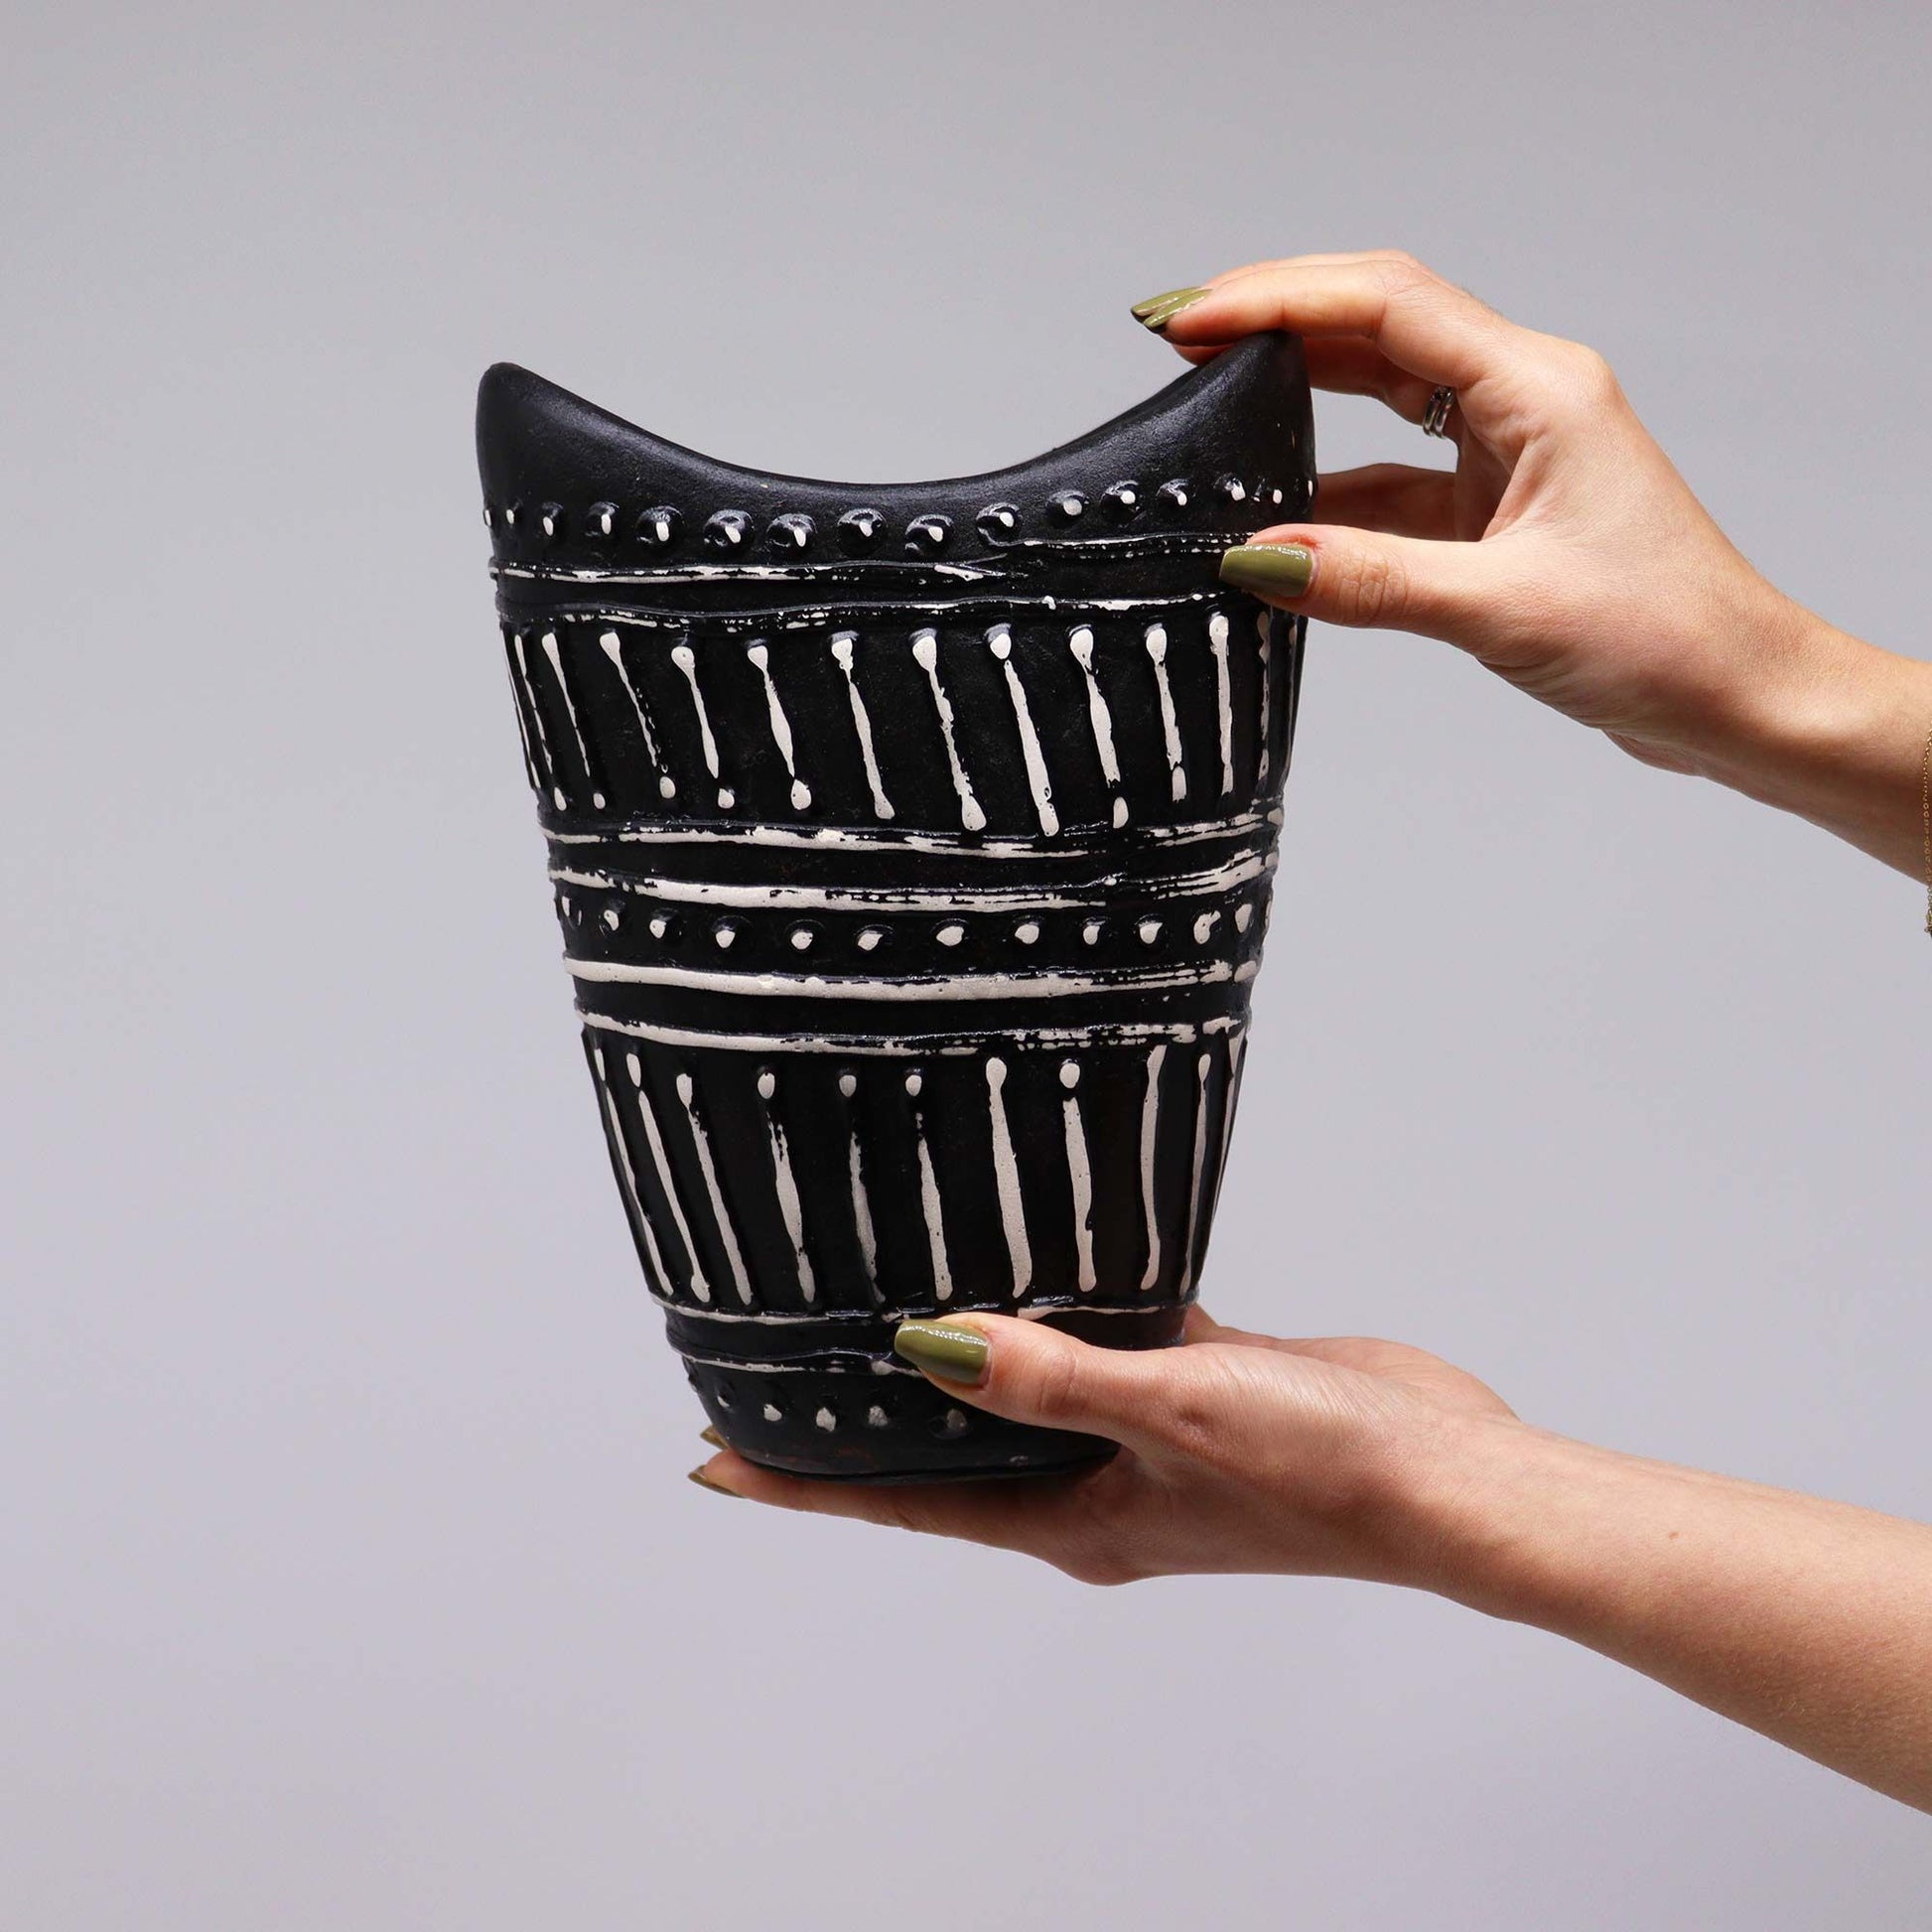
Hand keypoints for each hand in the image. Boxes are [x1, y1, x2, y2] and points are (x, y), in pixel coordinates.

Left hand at [696, 1310, 1931, 1810]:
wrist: (1452, 1474)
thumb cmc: (1322, 1470)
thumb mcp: (1170, 1414)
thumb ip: (1050, 1375)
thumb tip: (925, 1345)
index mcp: (1071, 1516)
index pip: (906, 1499)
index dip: (809, 1479)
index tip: (717, 1455)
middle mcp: (1093, 1484)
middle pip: (950, 1445)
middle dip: (866, 1412)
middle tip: (779, 1360)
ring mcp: (1143, 1434)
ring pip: (1025, 1381)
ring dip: (963, 1346)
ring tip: (889, 1287)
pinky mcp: (1193, 1383)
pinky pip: (1102, 1336)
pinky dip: (1062, 1299)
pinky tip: (1035, 1240)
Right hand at [1140, 252, 1931, 877]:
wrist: (1738, 698)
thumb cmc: (1665, 639)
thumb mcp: (1501, 609)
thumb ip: (1369, 580)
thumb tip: (1251, 562)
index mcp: (1538, 389)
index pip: (1386, 307)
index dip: (1277, 301)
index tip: (1190, 322)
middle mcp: (1522, 400)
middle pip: (1375, 328)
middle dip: (1273, 326)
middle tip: (1174, 341)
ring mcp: (1507, 453)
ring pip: (1379, 400)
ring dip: (1296, 402)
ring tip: (1208, 412)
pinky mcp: (1495, 510)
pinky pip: (1390, 481)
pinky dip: (1328, 494)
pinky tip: (1273, 519)